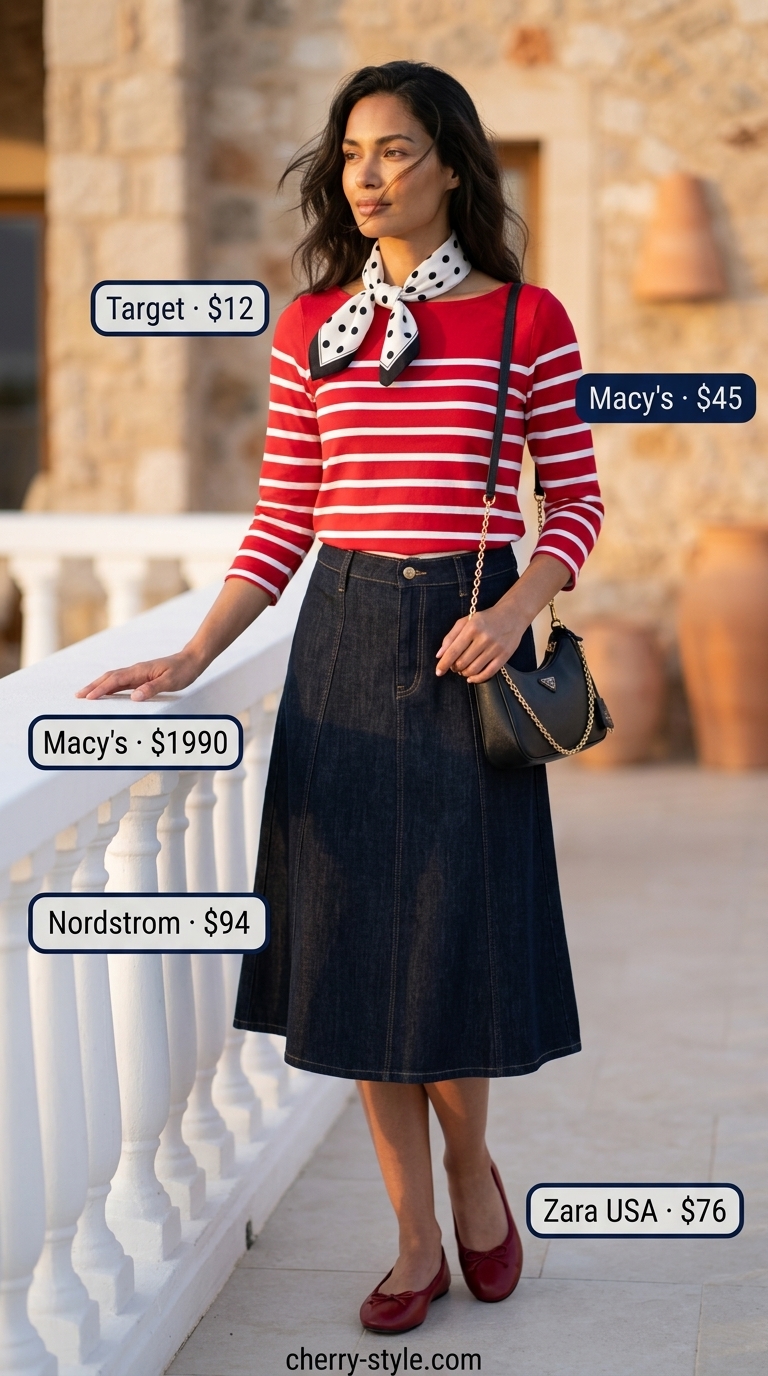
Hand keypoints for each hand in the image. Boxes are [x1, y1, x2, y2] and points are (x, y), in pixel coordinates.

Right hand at [77, 649, 202, 701]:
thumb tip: (133, 697)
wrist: (191, 660)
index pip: (115, 681)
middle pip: (109, 678)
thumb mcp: (170, 682)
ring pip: (113, 679)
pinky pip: (121, 681)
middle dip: (93, 686)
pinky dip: (109, 686)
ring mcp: (137, 673)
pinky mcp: (141, 676)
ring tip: (86, 694)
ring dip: (98, 686)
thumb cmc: (182, 671)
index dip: (101, 689)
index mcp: (140, 671)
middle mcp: (135, 670)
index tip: (88, 698)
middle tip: (78, 696)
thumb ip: (152, 688)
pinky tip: (106, 692)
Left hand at [436, 603, 526, 682]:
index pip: (453, 651)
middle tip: (454, 666)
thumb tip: (439, 655)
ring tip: (463, 669)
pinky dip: (477, 679)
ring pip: (474, 669)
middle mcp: (484, 638)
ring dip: (464, 673)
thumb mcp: (466, 621)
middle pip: (463, 662)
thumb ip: (450, 637)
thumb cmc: (485, 619)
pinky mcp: (505, 656)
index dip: (444, 664)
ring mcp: (495, 648)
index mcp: (472, 628)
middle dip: (455, 667)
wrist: (512, 615)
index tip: (438, 672)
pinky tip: (471, 678)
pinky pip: (488, 673)